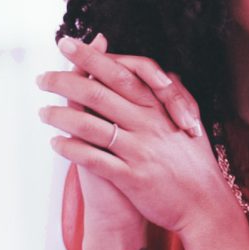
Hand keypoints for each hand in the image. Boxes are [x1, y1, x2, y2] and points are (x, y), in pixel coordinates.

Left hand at [38, 34, 229, 237]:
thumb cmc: (196, 165)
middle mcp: (149, 125)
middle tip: (41, 77)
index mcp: (160, 108)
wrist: (207, 206)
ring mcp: (141, 150)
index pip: (121, 73)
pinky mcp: (134, 177)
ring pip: (92, 126)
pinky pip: (95, 159)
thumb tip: (164, 72)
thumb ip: (174, 96)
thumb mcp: (190, 122)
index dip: (92, 57)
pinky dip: (72, 149)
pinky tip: (55, 144)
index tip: (69, 44)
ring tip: (42, 112)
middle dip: (65, 81)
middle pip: (99, 93)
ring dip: (61, 116)